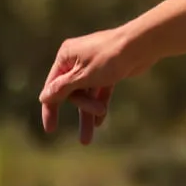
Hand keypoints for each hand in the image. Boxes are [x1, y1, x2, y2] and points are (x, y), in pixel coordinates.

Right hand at [38, 27, 141, 143]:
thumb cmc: (110, 58)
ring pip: (86, 94)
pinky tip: (99, 123)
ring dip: (89, 112)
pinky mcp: (108, 71)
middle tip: (97, 114)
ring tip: (87, 139)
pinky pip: (99, 91)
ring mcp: (93, 66)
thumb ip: (63, 88)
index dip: (51, 108)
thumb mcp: (83, 76)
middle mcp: (76, 59)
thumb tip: (44, 98)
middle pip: (72, 91)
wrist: (141, 46)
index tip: (50, 129)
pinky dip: (99, 104)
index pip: (53, 87)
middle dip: (82, 107)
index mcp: (66, 56)